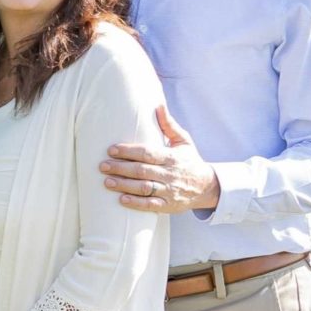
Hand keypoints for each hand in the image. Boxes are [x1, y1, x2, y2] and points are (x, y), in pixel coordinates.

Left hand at [101, 105, 219, 212]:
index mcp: (172, 157)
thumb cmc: (190, 161)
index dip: (129, 151)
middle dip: (121, 168)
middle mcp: (171, 174)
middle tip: (102, 165)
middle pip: (142, 170)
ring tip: (107, 181)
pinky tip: (121, 199)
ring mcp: (170, 191)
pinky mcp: (169, 205)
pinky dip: (136, 203)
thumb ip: (169, 125)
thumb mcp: (184, 141)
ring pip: (145, 188)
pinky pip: (151, 205)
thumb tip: (158, 105)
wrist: (208, 186)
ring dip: (124, 185)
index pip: (148, 153)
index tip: (112, 149)